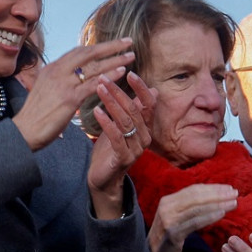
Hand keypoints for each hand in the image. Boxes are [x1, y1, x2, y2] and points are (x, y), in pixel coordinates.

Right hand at [13, 37, 135, 150]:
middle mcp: (57, 71)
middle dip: (110, 46)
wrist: (24, 130)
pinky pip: (93, 85)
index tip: (113, 43)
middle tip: (128, 41)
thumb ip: (60, 81)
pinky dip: (109, 77)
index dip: (97, 46)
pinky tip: (122, 72)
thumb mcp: (47, 90)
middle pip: (87, 53)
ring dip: (115, 60)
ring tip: (131, 56)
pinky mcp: (69, 98)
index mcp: (52, 68)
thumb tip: (74, 77)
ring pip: (93, 67)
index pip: (78, 51)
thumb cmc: (37, 114)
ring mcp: (63, 84)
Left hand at [87, 73, 156, 218]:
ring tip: (98, 89)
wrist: (104, 177)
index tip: (130, 73)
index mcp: (146, 128)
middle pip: (134, 111)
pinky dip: (107, 123)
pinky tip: (97, 111)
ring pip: (126, 122)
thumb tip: (154, 91)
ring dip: (111, 103)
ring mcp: (136, 149)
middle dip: (119, 92)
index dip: (141, 89)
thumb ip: (136, 110)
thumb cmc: (111, 149)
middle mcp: (145, 138)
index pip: (149, 105)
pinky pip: (117, 138)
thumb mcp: (123, 126)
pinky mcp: (123, 158)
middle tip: (104, 78)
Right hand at [146, 183, 238, 251]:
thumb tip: (213, 197)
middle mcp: (167, 207)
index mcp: (168, 201)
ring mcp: (169, 219)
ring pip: (197, 208)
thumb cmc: (170, 238)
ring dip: (218, 204)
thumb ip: (190, 207)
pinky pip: (195, 222)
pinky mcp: (173, 233)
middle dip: (218, 194)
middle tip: (235, 193)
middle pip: (196, 196)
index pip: (193, 190)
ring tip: (233, 203)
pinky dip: (210, 216)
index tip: (229, 188)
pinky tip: (222, 214)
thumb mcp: (177, 218)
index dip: (213, 188)